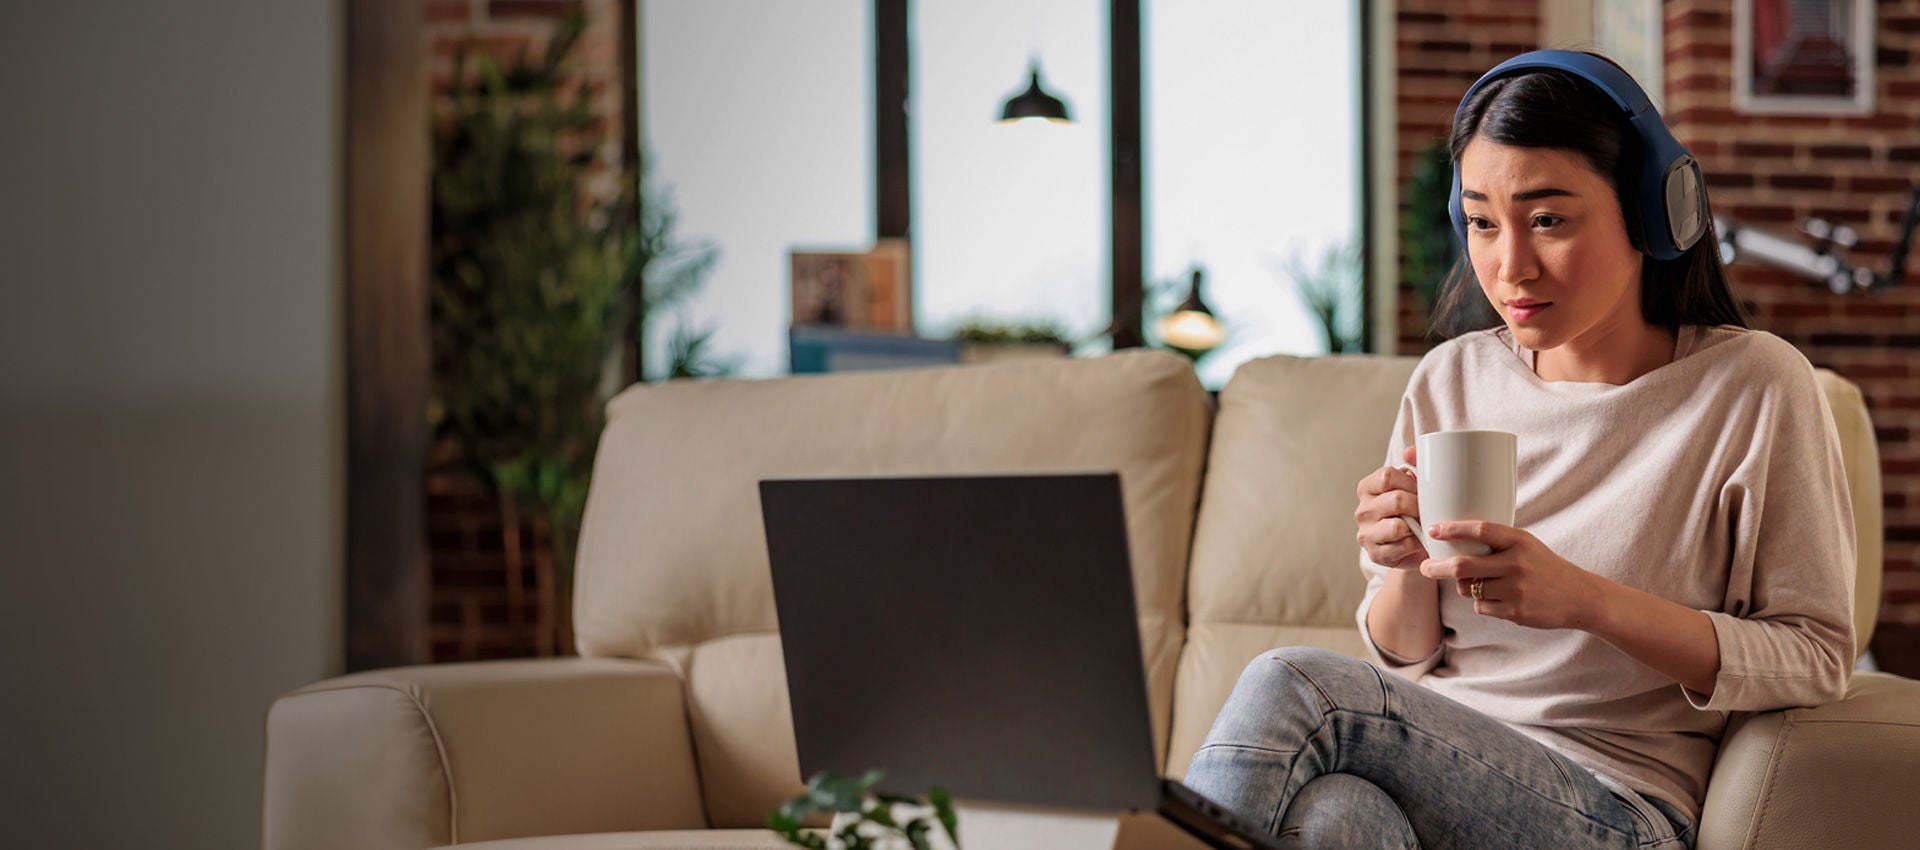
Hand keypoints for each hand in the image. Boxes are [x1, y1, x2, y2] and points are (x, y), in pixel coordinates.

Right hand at [1354, 445, 1427, 569]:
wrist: (1415, 547)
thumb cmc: (1414, 512)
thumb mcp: (1414, 487)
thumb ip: (1415, 465)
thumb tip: (1411, 452)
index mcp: (1367, 488)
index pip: (1387, 476)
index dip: (1410, 483)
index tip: (1422, 490)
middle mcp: (1362, 510)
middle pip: (1396, 500)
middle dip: (1418, 505)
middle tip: (1428, 510)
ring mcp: (1365, 534)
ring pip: (1398, 526)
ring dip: (1417, 526)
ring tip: (1423, 526)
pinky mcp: (1375, 554)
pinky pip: (1402, 546)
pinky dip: (1416, 544)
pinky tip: (1419, 541)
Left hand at [1418, 520, 1604, 630]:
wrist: (1579, 596)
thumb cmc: (1545, 567)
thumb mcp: (1526, 545)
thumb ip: (1497, 543)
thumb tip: (1454, 544)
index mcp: (1519, 541)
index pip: (1479, 530)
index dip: (1453, 529)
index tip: (1434, 530)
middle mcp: (1516, 563)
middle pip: (1462, 566)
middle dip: (1437, 568)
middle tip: (1425, 567)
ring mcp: (1515, 589)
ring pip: (1469, 589)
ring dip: (1465, 587)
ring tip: (1482, 583)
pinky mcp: (1515, 611)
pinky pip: (1481, 607)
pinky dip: (1483, 603)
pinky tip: (1502, 599)